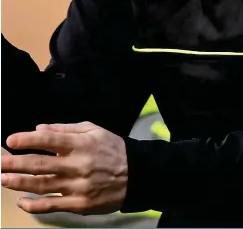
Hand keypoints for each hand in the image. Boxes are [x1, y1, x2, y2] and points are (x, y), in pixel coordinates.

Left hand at [1, 122, 127, 214]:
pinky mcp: (79, 204)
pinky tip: (21, 201)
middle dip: (16, 163)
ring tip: (3, 179)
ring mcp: (77, 186)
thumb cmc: (112, 148)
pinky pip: (52, 205)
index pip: (49, 140)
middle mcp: (78, 165)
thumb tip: (39, 129)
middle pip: (41, 165)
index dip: (28, 140)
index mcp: (81, 144)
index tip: (11, 140)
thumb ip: (65, 129)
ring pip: (42, 186)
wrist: (136, 174)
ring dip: (20, 183)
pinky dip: (34, 205)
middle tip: (0, 162)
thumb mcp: (93, 130)